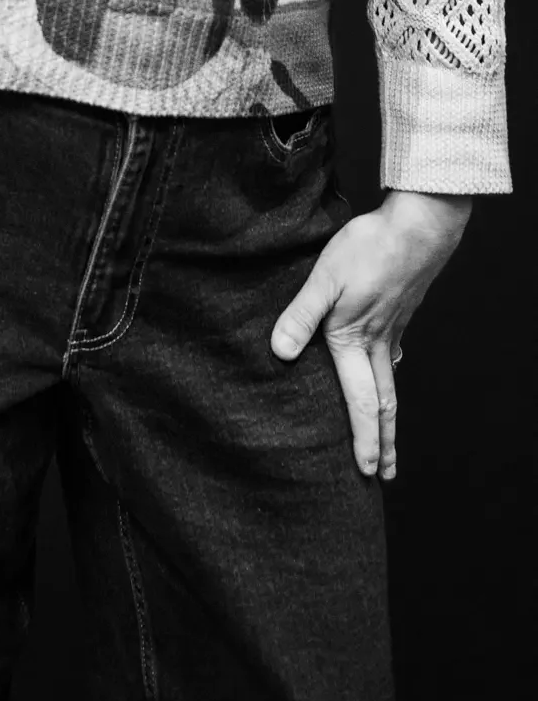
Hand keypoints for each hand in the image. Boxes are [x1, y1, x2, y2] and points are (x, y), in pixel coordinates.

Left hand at [270, 190, 470, 479]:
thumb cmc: (368, 249)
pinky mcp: (399, 311)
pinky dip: (391, 373)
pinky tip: (389, 368)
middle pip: (383, 403)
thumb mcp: (325, 278)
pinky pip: (394, 354)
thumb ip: (301, 315)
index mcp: (356, 340)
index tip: (365, 470)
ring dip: (388, 414)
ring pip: (391, 381)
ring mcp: (393, 329)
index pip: (361, 401)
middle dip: (382, 441)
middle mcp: (379, 342)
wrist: (418, 227)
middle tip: (384, 473)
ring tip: (388, 434)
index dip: (362, 437)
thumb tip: (281, 353)